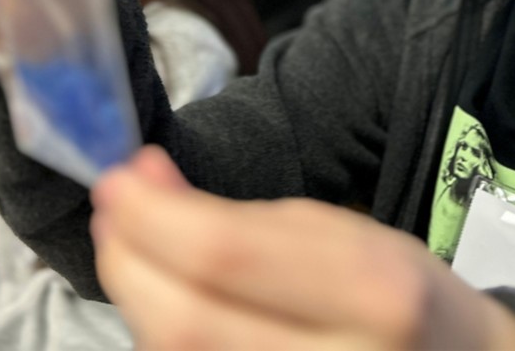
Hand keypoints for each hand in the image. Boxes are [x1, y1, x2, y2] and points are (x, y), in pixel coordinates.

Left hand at [90, 147, 514, 349]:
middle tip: (110, 212)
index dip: (151, 216)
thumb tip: (143, 180)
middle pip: (184, 322)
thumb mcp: (345, 234)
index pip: (224, 254)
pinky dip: (161, 336)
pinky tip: (159, 300)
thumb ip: (242, 216)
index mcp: (373, 292)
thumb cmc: (404, 297)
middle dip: (126, 261)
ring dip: (134, 298)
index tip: (116, 178)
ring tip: (130, 248)